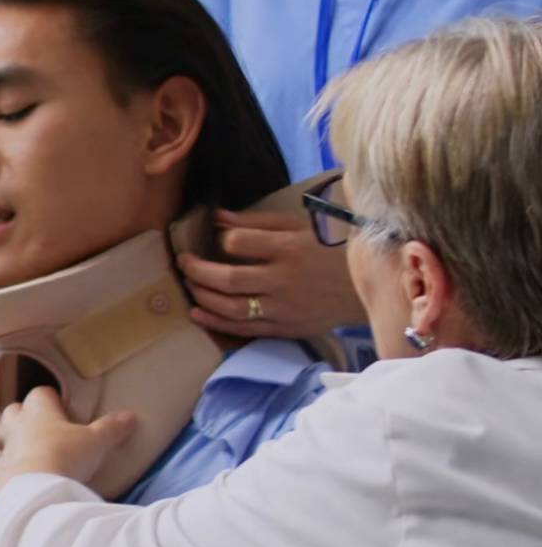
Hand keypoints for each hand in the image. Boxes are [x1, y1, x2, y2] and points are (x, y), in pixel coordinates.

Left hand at [0, 386, 135, 495]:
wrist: (33, 493)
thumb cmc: (64, 457)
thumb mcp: (96, 442)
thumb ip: (112, 428)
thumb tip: (130, 416)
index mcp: (39, 411)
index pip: (40, 393)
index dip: (51, 398)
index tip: (63, 407)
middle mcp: (18, 427)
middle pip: (14, 412)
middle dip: (25, 417)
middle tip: (44, 428)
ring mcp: (6, 452)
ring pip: (5, 439)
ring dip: (16, 444)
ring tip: (33, 455)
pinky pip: (0, 468)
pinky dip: (10, 470)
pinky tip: (23, 479)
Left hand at [176, 209, 363, 339]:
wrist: (362, 287)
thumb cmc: (328, 250)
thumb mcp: (298, 226)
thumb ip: (257, 222)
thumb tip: (218, 217)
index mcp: (288, 248)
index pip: (239, 244)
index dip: (221, 241)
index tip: (218, 240)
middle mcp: (283, 280)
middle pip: (228, 279)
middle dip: (197, 271)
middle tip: (183, 262)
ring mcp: (282, 308)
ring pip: (231, 307)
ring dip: (202, 297)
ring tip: (188, 286)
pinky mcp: (284, 328)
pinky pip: (244, 329)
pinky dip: (216, 322)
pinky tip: (197, 312)